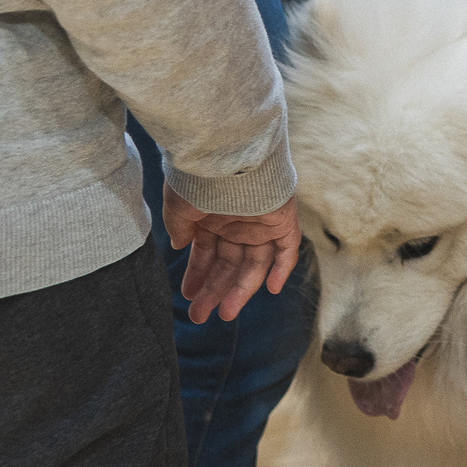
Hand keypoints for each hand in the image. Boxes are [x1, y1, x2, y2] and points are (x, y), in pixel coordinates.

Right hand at [162, 183, 303, 324]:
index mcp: (213, 216)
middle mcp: (238, 221)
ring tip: (224, 313)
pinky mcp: (282, 218)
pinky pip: (287, 249)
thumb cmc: (198, 176)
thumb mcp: (178, 206)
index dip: (198, 275)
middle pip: (230, 263)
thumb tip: (179, 245)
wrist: (225, 151)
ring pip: (254, 264)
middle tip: (199, 315)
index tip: (188, 295)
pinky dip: (282, 269)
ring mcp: (261, 221)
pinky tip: (272, 290)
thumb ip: (179, 227)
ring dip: (240, 289)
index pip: (208, 253)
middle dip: (214, 290)